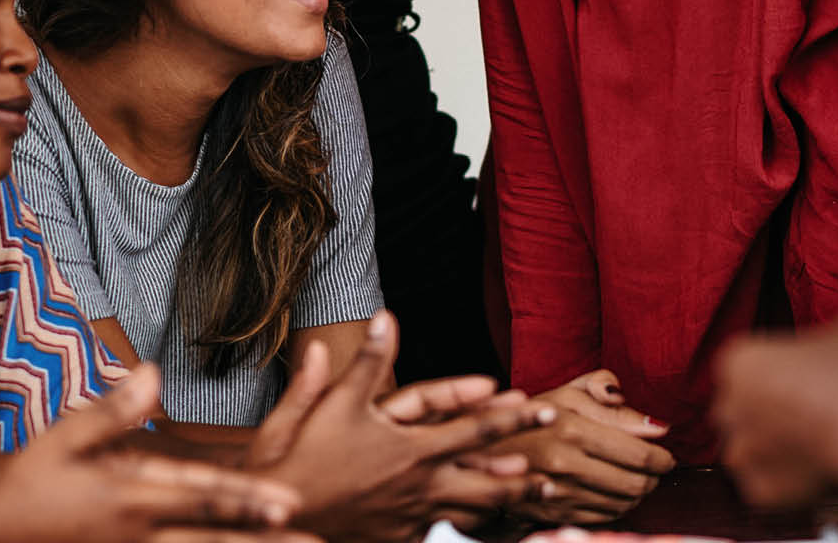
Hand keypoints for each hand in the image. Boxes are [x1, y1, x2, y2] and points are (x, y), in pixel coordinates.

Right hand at [0, 363, 319, 542]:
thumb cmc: (30, 480)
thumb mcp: (62, 438)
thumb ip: (110, 410)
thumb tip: (150, 373)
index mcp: (128, 495)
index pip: (200, 497)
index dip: (246, 499)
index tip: (288, 502)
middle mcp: (137, 531)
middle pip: (210, 536)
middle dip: (261, 538)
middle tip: (311, 538)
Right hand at [246, 310, 554, 541]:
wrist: (281, 519)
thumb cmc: (301, 459)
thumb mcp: (332, 404)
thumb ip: (366, 363)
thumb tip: (386, 317)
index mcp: (413, 449)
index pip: (478, 430)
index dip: (514, 417)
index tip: (542, 407)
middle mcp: (422, 486)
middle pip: (490, 481)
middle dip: (527, 474)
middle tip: (556, 473)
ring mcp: (414, 518)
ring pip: (473, 513)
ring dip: (507, 504)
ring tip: (536, 498)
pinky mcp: (401, 539)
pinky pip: (446, 533)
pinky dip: (470, 528)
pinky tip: (482, 525)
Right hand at [487, 370, 675, 524]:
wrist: (486, 449)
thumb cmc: (534, 416)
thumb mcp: (568, 393)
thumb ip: (613, 401)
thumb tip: (659, 426)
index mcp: (572, 429)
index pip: (640, 454)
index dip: (663, 458)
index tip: (667, 455)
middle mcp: (566, 464)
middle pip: (636, 484)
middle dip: (654, 478)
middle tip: (654, 468)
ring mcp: (560, 493)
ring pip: (623, 504)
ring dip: (638, 494)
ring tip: (634, 478)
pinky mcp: (555, 514)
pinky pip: (604, 517)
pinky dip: (617, 507)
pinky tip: (612, 491)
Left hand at [712, 304, 837, 508]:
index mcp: (738, 360)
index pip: (747, 370)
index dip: (777, 377)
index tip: (806, 384)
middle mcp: (727, 404)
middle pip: (742, 409)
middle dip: (768, 413)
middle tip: (810, 416)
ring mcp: (740, 450)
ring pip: (751, 449)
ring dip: (776, 448)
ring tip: (815, 444)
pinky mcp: (759, 490)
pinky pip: (769, 486)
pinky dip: (790, 482)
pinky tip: (818, 470)